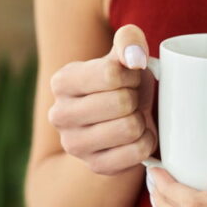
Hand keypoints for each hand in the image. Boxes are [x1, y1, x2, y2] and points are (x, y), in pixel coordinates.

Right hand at [48, 24, 157, 174]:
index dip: (131, 74)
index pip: (110, 75)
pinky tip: (137, 135)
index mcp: (61, 82)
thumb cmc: (123, 81)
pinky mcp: (96, 166)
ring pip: (130, 128)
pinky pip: (138, 152)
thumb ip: (129, 40)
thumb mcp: (124, 53)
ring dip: (141, 119)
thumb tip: (134, 59)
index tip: (129, 77)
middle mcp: (59, 115)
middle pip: (121, 102)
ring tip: (133, 115)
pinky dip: (147, 141)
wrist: (121, 117)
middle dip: (136, 97)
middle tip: (132, 98)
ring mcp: (74, 145)